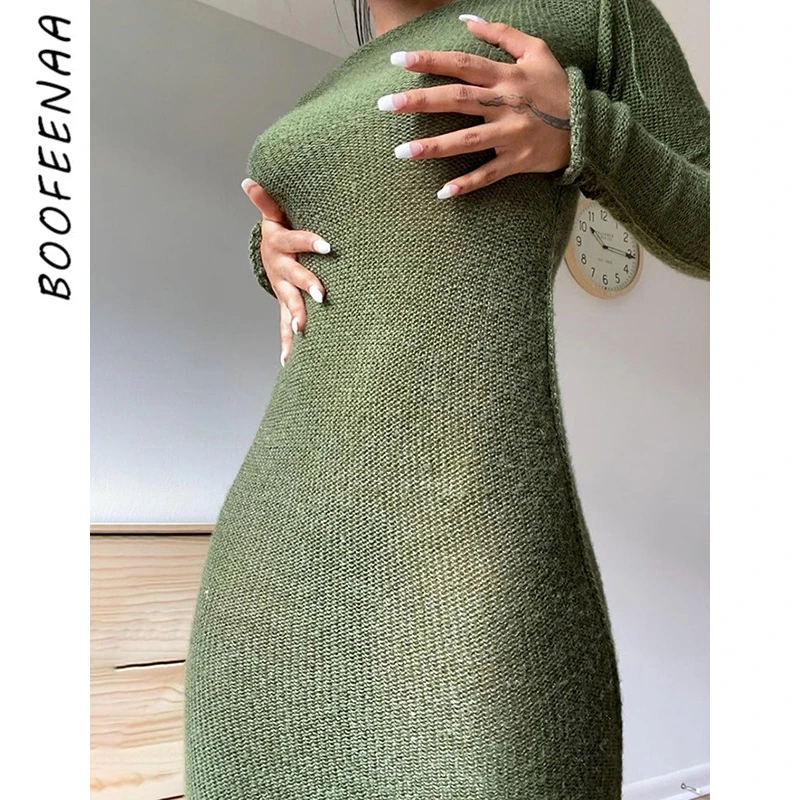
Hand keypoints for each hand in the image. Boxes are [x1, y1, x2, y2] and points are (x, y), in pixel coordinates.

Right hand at [241, 178, 328, 365]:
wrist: (269, 252)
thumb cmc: (281, 229)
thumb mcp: (275, 214)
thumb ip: (267, 200)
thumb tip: (249, 180)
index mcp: (280, 244)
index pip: (297, 241)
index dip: (310, 242)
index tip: (328, 246)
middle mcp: (280, 269)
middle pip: (293, 278)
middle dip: (306, 287)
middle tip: (321, 296)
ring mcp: (281, 289)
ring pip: (288, 305)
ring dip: (294, 318)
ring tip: (302, 331)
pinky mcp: (285, 304)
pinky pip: (284, 325)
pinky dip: (286, 342)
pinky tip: (287, 361)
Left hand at [377, 16, 571, 197]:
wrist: (589, 127)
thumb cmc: (558, 88)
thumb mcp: (537, 51)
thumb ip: (502, 34)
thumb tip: (468, 21)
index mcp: (506, 76)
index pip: (461, 65)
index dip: (430, 61)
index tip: (398, 61)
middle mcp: (505, 103)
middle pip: (457, 100)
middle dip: (419, 101)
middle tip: (385, 105)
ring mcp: (511, 134)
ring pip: (467, 140)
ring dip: (434, 147)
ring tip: (402, 152)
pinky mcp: (518, 161)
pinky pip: (489, 174)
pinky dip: (467, 184)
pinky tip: (442, 193)